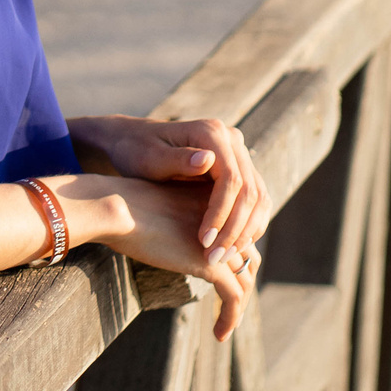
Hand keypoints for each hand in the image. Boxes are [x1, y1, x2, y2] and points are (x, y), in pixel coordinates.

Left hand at [72, 114, 270, 263]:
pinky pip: (255, 201)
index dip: (221, 213)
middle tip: (215, 258)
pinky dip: (248, 225)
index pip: (232, 179)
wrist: (132, 141)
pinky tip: (231, 246)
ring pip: (258, 198)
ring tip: (223, 257)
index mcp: (211, 133)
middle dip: (235, 229)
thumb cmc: (135, 150)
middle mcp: (231, 140)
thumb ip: (176, 159)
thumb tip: (207, 160)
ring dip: (245, 232)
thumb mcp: (149, 157)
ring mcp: (237, 154)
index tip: (204, 240)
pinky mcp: (238, 170)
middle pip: (250, 191)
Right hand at [88, 176, 256, 341]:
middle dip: (242, 283)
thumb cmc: (121, 207)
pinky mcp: (212, 265)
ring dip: (240, 307)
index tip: (224, 280)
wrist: (116, 209)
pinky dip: (231, 318)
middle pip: (248, 258)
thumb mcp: (156, 209)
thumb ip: (170, 221)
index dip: (234, 259)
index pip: (236, 236)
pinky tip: (219, 334)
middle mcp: (223, 221)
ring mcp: (221, 243)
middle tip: (232, 307)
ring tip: (227, 327)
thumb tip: (161, 236)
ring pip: (244, 281)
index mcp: (212, 203)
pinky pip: (232, 297)